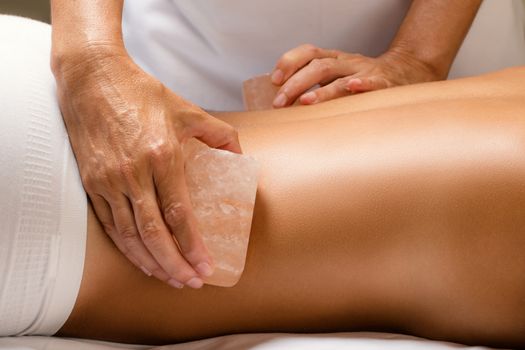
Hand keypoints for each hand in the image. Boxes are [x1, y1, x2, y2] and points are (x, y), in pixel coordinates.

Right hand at [53, 46, 240, 288]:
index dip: (192, 245)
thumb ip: (220, 134)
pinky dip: (126, 247)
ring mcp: (109, 180)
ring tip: (170, 278)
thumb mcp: (187, 109)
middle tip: (191, 281)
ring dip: (151, 262)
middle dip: (174, 264)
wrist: (92, 78)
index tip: (206, 266)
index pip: (179, 214)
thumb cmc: (141, 93)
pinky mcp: (91, 182)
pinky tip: (142, 258)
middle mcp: (133, 173)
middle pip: (154, 233)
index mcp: (162, 156)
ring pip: (130, 235)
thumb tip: (239, 157)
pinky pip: (110, 224)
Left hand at [270, 44, 441, 106]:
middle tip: (280, 102)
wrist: (406, 71)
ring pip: (339, 77)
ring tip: (305, 102)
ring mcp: (364, 72)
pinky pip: (372, 83)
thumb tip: (285, 102)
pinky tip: (352, 88)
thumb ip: (316, 85)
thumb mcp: (338, 76)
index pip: (308, 52)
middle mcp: (347, 62)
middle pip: (318, 66)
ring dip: (320, 91)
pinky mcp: (383, 83)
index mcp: (334, 59)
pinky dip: (362, 85)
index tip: (274, 80)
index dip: (289, 62)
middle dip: (296, 83)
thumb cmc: (364, 79)